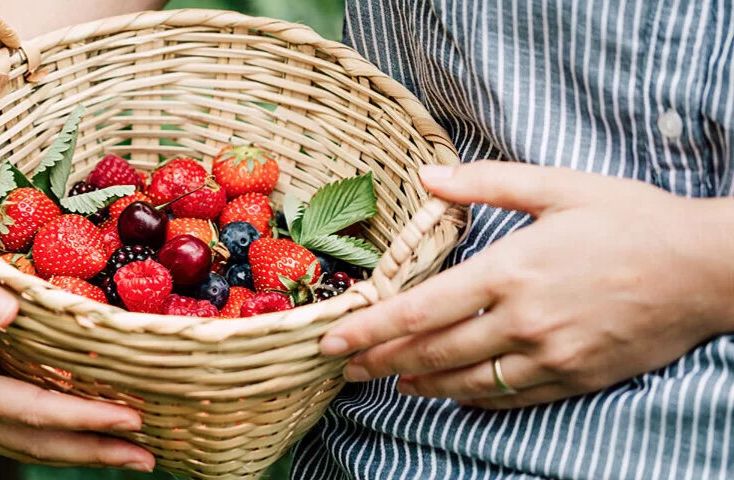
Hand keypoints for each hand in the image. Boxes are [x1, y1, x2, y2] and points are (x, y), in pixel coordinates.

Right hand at [0, 126, 153, 470]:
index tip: (130, 416)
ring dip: (81, 450)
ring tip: (133, 453)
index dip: (81, 418)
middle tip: (149, 454)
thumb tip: (6, 310)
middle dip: (92, 450)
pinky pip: (22, 426)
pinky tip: (92, 429)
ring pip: (29, 443)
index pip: (29, 413)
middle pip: (34, 443)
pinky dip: (60, 433)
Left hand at [319, 161, 733, 408]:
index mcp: (511, 270)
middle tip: (342, 366)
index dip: (370, 327)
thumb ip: (486, 183)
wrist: (708, 268)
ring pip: (466, 381)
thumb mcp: (558, 187)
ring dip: (419, 384)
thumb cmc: (632, 220)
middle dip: (380, 361)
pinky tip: (449, 393)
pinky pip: (510, 396)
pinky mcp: (575, 376)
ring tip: (388, 380)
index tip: (333, 339)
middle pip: (433, 351)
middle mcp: (523, 319)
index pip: (421, 309)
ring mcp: (550, 354)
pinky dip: (471, 397)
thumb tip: (426, 174)